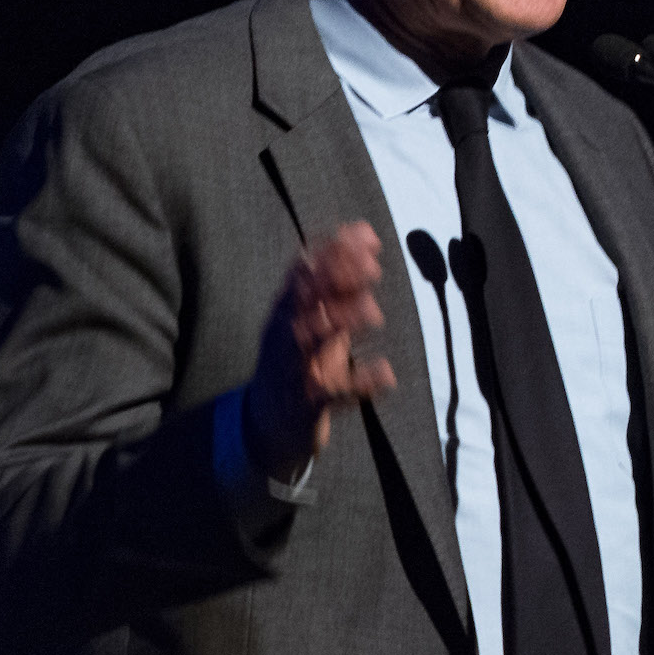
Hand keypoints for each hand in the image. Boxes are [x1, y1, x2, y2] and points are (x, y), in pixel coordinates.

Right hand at [244, 222, 396, 481]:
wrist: (266, 424)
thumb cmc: (299, 359)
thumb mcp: (316, 315)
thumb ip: (340, 276)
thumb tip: (363, 230)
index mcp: (287, 310)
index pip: (304, 270)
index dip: (334, 251)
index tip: (367, 237)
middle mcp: (285, 333)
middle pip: (304, 299)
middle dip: (336, 279)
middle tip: (373, 267)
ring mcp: (293, 368)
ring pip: (312, 339)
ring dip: (342, 322)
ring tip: (375, 313)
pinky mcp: (306, 404)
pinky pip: (332, 392)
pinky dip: (360, 383)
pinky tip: (387, 373)